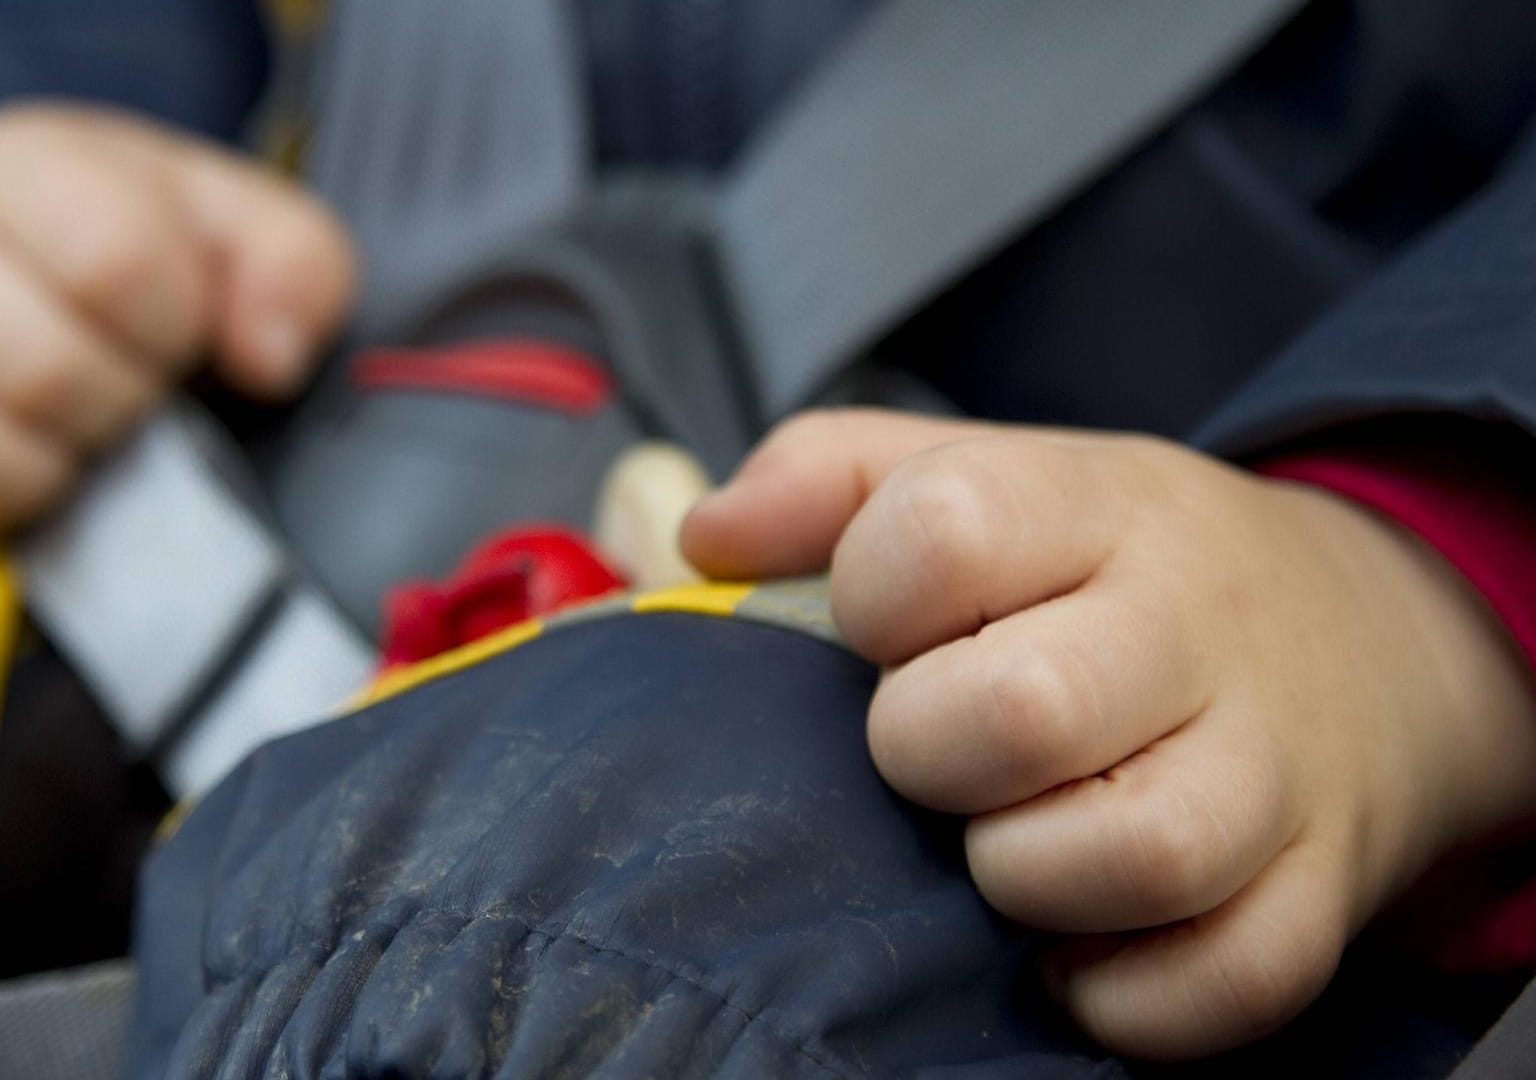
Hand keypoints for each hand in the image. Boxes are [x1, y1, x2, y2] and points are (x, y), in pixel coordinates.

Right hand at [0, 101, 355, 551]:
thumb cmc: (125, 245)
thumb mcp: (234, 226)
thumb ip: (293, 270)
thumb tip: (272, 361)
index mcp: (29, 174)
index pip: (114, 259)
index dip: (173, 325)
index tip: (179, 333)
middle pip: (39, 370)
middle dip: (117, 407)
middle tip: (132, 398)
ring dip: (41, 473)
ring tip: (73, 445)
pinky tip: (14, 482)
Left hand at [682, 409, 1535, 1057]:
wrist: (1367, 635)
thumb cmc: (1113, 570)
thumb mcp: (995, 475)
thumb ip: (829, 478)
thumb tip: (702, 535)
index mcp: (1096, 506)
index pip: (950, 524)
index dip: (869, 594)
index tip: (876, 628)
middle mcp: (1195, 625)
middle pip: (1026, 706)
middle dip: (926, 749)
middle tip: (925, 752)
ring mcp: (1274, 762)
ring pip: (1142, 851)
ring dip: (1026, 875)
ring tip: (998, 847)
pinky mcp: (1321, 886)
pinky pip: (1231, 977)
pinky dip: (1128, 994)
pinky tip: (1070, 951)